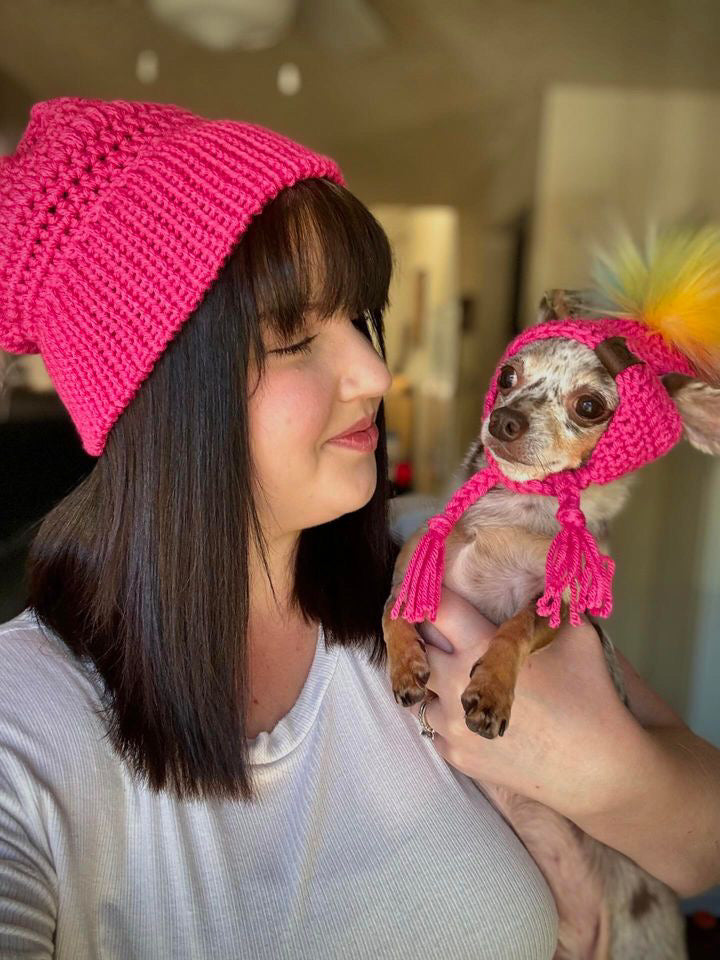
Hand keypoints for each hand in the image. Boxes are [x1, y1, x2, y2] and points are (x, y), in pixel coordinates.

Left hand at [406, 585, 648, 820]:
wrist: (599, 771)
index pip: (433, 608)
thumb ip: (548, 602)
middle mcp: (455, 685)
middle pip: (415, 647)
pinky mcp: (455, 755)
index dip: (430, 596)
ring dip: (434, 678)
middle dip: (428, 637)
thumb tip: (542, 575)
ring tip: (462, 673)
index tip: (434, 592)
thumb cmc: (590, 695)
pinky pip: (431, 724)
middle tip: (448, 632)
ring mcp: (451, 725)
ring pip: (419, 689)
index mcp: (480, 648)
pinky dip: (445, 713)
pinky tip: (473, 708)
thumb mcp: (576, 634)